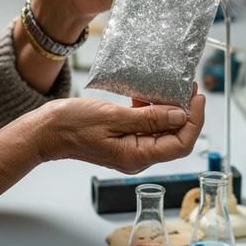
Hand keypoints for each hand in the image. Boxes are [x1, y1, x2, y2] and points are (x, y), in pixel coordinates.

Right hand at [34, 85, 204, 173]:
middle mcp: (138, 157)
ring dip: (170, 110)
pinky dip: (152, 110)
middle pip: (175, 138)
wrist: (47, 131)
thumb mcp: (113, 117)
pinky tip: (147, 94)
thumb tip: (181, 115)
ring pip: (162, 131)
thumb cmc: (73, 125)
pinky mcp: (123, 138)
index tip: (197, 98)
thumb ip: (149, 118)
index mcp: (137, 157)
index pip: (181, 145)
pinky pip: (146, 126)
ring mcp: (131, 148)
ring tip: (174, 87)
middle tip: (190, 88)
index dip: (195, 121)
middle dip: (186, 113)